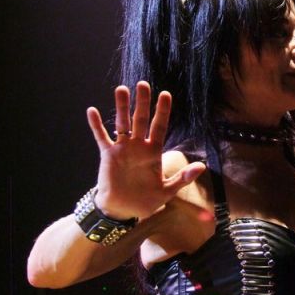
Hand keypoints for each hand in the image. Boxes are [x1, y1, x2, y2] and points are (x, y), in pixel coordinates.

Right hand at [86, 81, 204, 218]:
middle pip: (141, 119)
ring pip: (122, 123)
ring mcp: (122, 149)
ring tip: (121, 89)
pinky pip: (101, 137)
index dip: (162, 111)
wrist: (123, 210)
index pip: (160, 126)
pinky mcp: (108, 155)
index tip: (165, 94)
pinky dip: (96, 125)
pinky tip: (92, 111)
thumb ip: (183, 178)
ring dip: (121, 107)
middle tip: (143, 84)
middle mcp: (138, 146)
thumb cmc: (146, 200)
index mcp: (154, 152)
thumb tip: (202, 166)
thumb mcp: (167, 190)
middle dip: (143, 102)